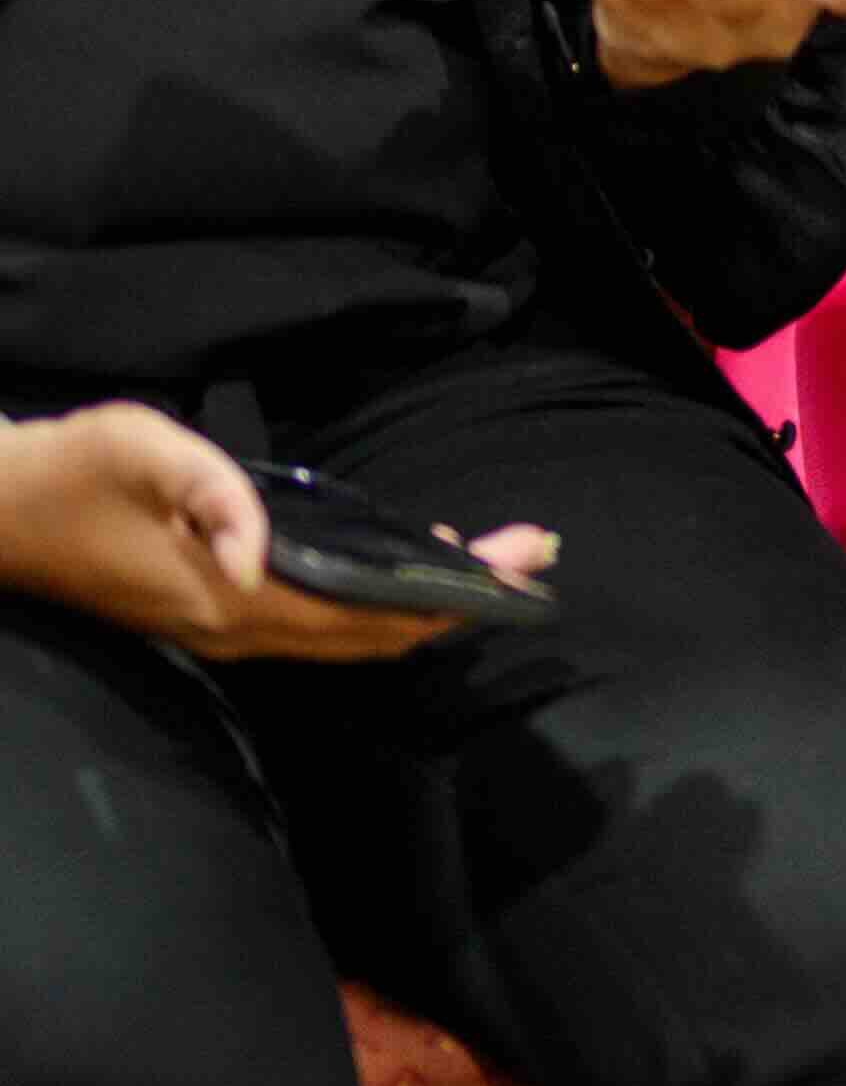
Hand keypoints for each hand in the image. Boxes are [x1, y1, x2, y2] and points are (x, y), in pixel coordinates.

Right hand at [0, 403, 555, 664]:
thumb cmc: (71, 471)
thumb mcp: (138, 449)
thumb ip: (206, 489)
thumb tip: (256, 547)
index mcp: (232, 599)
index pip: (366, 611)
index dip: (446, 597)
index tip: (516, 571)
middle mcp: (240, 629)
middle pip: (372, 632)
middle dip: (458, 601)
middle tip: (533, 560)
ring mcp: (226, 630)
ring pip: (349, 635)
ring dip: (422, 606)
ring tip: (489, 567)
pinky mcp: (213, 615)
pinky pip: (319, 624)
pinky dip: (376, 604)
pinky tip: (401, 570)